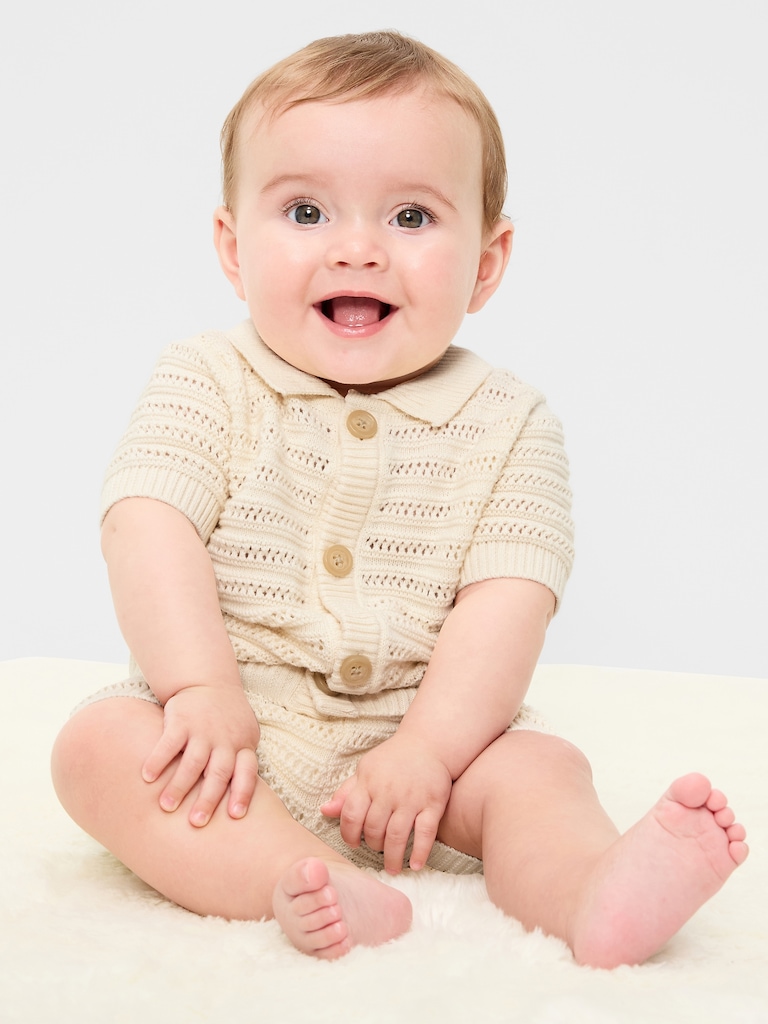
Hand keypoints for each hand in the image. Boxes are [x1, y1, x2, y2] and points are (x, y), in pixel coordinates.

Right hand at [141, 684, 259, 826]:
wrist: (208, 682)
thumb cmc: (227, 722)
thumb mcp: (243, 737)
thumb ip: (239, 766)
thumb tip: (236, 810)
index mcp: (243, 746)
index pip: (247, 772)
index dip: (243, 793)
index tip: (235, 816)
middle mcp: (225, 740)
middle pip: (219, 773)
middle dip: (207, 799)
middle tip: (195, 823)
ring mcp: (203, 730)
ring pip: (193, 762)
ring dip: (180, 785)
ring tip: (166, 807)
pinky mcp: (181, 720)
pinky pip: (169, 743)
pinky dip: (158, 760)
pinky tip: (147, 777)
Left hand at [321, 734, 451, 873]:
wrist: (428, 743)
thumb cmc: (392, 759)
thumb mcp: (366, 769)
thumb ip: (346, 792)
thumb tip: (324, 811)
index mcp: (368, 782)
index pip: (351, 815)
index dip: (349, 834)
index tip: (354, 843)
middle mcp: (388, 791)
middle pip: (374, 829)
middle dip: (373, 845)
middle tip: (376, 850)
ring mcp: (411, 798)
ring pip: (397, 836)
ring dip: (393, 857)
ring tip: (392, 868)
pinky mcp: (433, 803)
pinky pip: (426, 833)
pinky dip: (420, 852)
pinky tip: (415, 865)